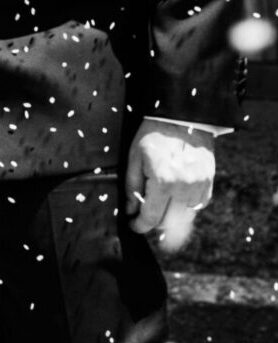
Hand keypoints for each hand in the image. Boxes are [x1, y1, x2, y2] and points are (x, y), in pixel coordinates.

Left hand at [124, 119, 215, 249]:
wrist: (183, 117)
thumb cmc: (154, 135)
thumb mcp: (135, 157)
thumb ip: (132, 187)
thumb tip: (131, 211)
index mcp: (163, 181)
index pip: (151, 217)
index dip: (140, 225)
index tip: (134, 225)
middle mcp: (184, 187)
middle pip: (168, 223)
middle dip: (154, 222)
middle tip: (144, 215)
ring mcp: (199, 185)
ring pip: (184, 217)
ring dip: (171, 215)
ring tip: (160, 205)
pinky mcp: (209, 181)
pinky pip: (198, 205)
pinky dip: (186, 206)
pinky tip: (176, 197)